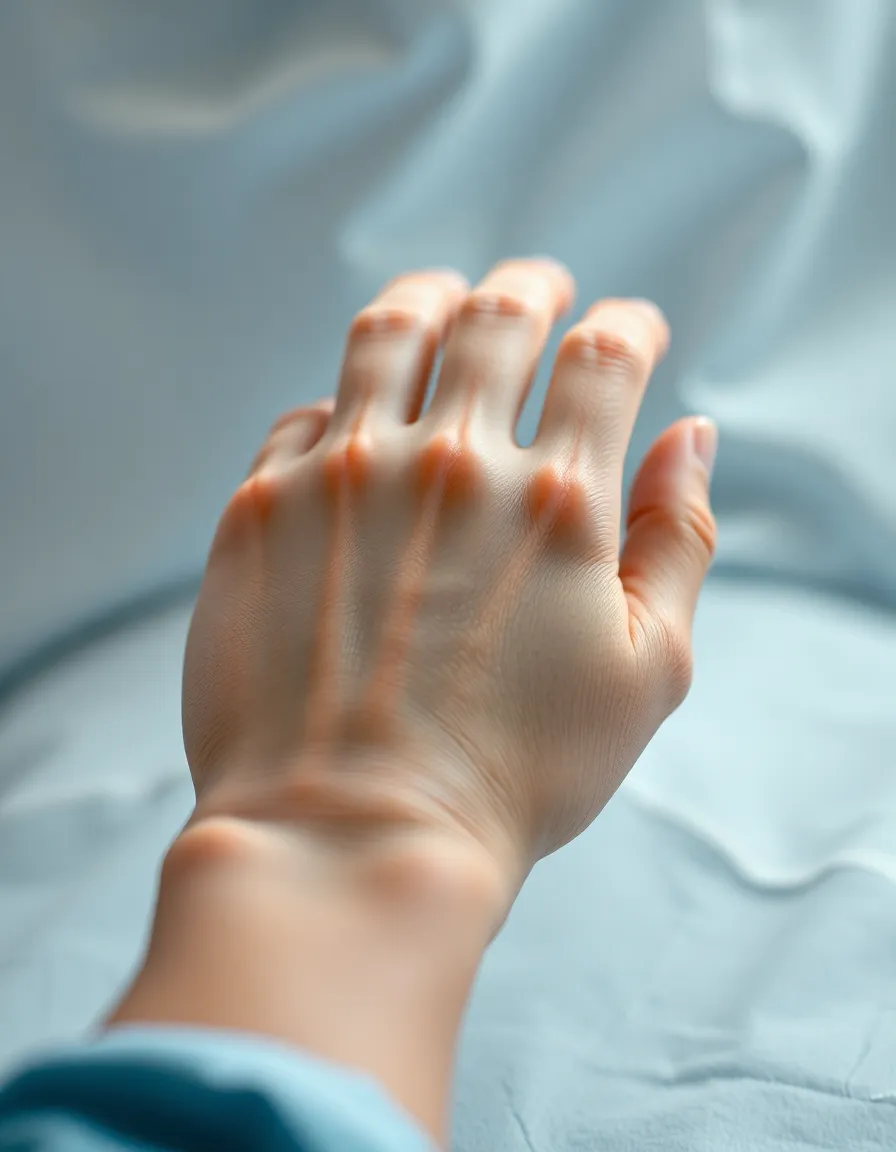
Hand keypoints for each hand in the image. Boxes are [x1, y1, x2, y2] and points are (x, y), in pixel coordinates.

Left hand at [182, 258, 716, 902]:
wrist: (352, 834)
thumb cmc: (513, 772)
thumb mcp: (647, 672)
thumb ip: (681, 541)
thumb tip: (693, 437)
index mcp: (556, 501)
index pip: (603, 361)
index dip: (628, 326)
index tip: (633, 326)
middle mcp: (450, 466)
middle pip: (498, 319)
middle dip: (533, 287)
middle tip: (542, 286)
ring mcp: (343, 477)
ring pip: (389, 331)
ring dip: (432, 297)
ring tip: (446, 295)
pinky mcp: (260, 507)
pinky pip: (302, 414)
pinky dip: (337, 400)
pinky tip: (349, 415)